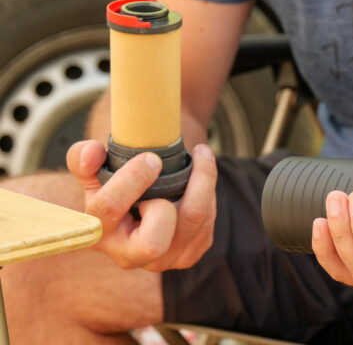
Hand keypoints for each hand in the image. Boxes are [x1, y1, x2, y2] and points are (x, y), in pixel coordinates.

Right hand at [67, 139, 216, 270]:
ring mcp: (162, 260)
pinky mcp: (189, 255)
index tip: (151, 158)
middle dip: (165, 204)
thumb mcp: (95, 173)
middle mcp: (129, 256)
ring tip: (200, 156)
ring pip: (194, 222)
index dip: (131, 180)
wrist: (144, 204)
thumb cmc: (117, 187)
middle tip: (168, 172)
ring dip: (201, 183)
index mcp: (99, 234)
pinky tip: (199, 181)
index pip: (110, 210)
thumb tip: (91, 152)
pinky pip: (207, 222)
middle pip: (154, 244)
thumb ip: (83, 160)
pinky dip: (208, 194)